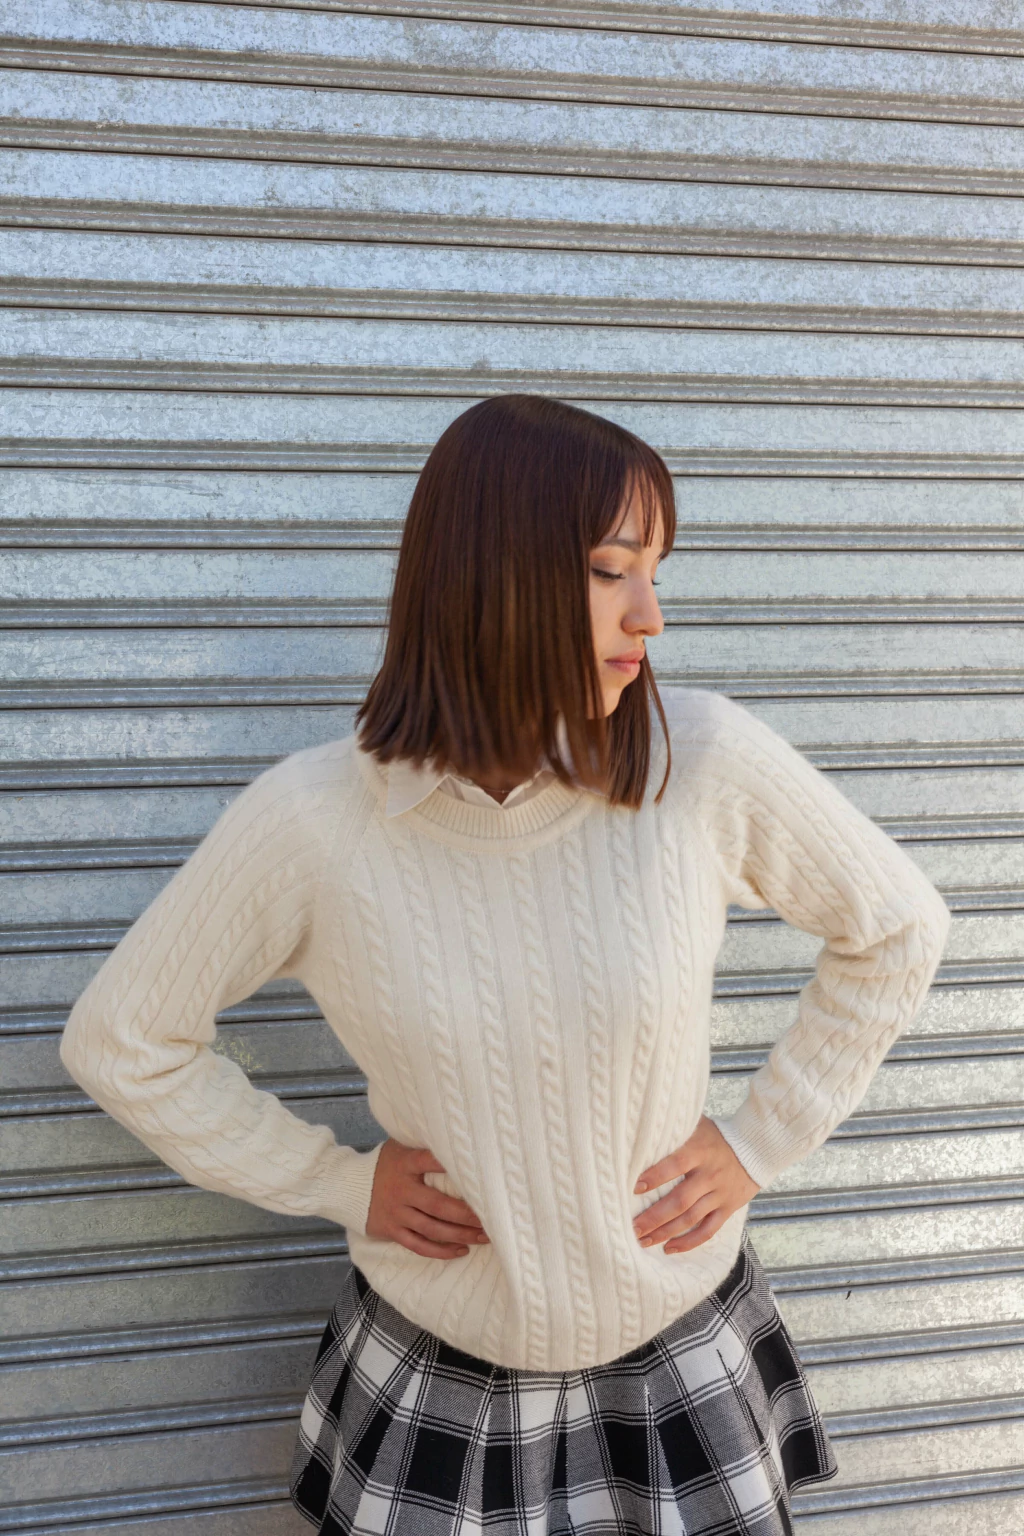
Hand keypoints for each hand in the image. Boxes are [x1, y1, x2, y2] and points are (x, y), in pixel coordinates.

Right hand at [365, 1137, 490, 1258]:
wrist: (348, 1187)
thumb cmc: (386, 1163)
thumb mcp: (400, 1146)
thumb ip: (424, 1144)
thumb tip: (457, 1136)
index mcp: (405, 1164)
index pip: (430, 1161)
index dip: (451, 1165)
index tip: (477, 1172)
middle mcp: (401, 1190)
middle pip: (438, 1205)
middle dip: (466, 1214)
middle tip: (491, 1218)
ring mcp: (396, 1213)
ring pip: (432, 1229)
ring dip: (460, 1234)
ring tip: (484, 1237)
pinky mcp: (393, 1231)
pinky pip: (419, 1245)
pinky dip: (440, 1251)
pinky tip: (461, 1250)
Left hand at [632, 1116, 759, 1254]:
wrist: (756, 1148)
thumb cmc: (717, 1136)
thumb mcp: (698, 1124)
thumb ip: (675, 1129)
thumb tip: (642, 1127)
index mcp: (700, 1151)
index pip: (676, 1164)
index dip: (656, 1176)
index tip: (634, 1188)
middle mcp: (710, 1175)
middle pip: (680, 1200)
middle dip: (655, 1216)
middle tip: (633, 1227)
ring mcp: (720, 1194)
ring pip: (691, 1218)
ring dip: (666, 1232)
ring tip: (644, 1240)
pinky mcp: (728, 1208)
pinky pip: (708, 1230)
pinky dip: (689, 1242)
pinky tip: (669, 1248)